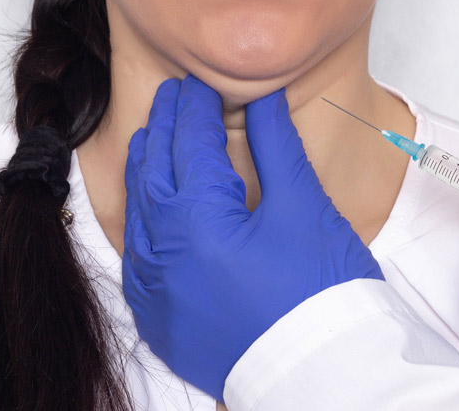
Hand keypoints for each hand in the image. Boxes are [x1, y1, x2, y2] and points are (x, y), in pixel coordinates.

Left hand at [121, 75, 383, 400]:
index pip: (188, 143)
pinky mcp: (160, 319)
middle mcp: (162, 254)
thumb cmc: (322, 294)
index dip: (193, 106)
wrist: (322, 375)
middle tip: (173, 97)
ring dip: (146, 171)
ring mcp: (155, 292)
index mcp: (197, 220)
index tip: (198, 83)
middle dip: (163, 128)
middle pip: (153, 171)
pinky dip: (142, 223)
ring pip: (137, 214)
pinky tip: (151, 210)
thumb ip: (276, 146)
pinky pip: (136, 258)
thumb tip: (262, 97)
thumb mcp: (304, 208)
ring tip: (155, 141)